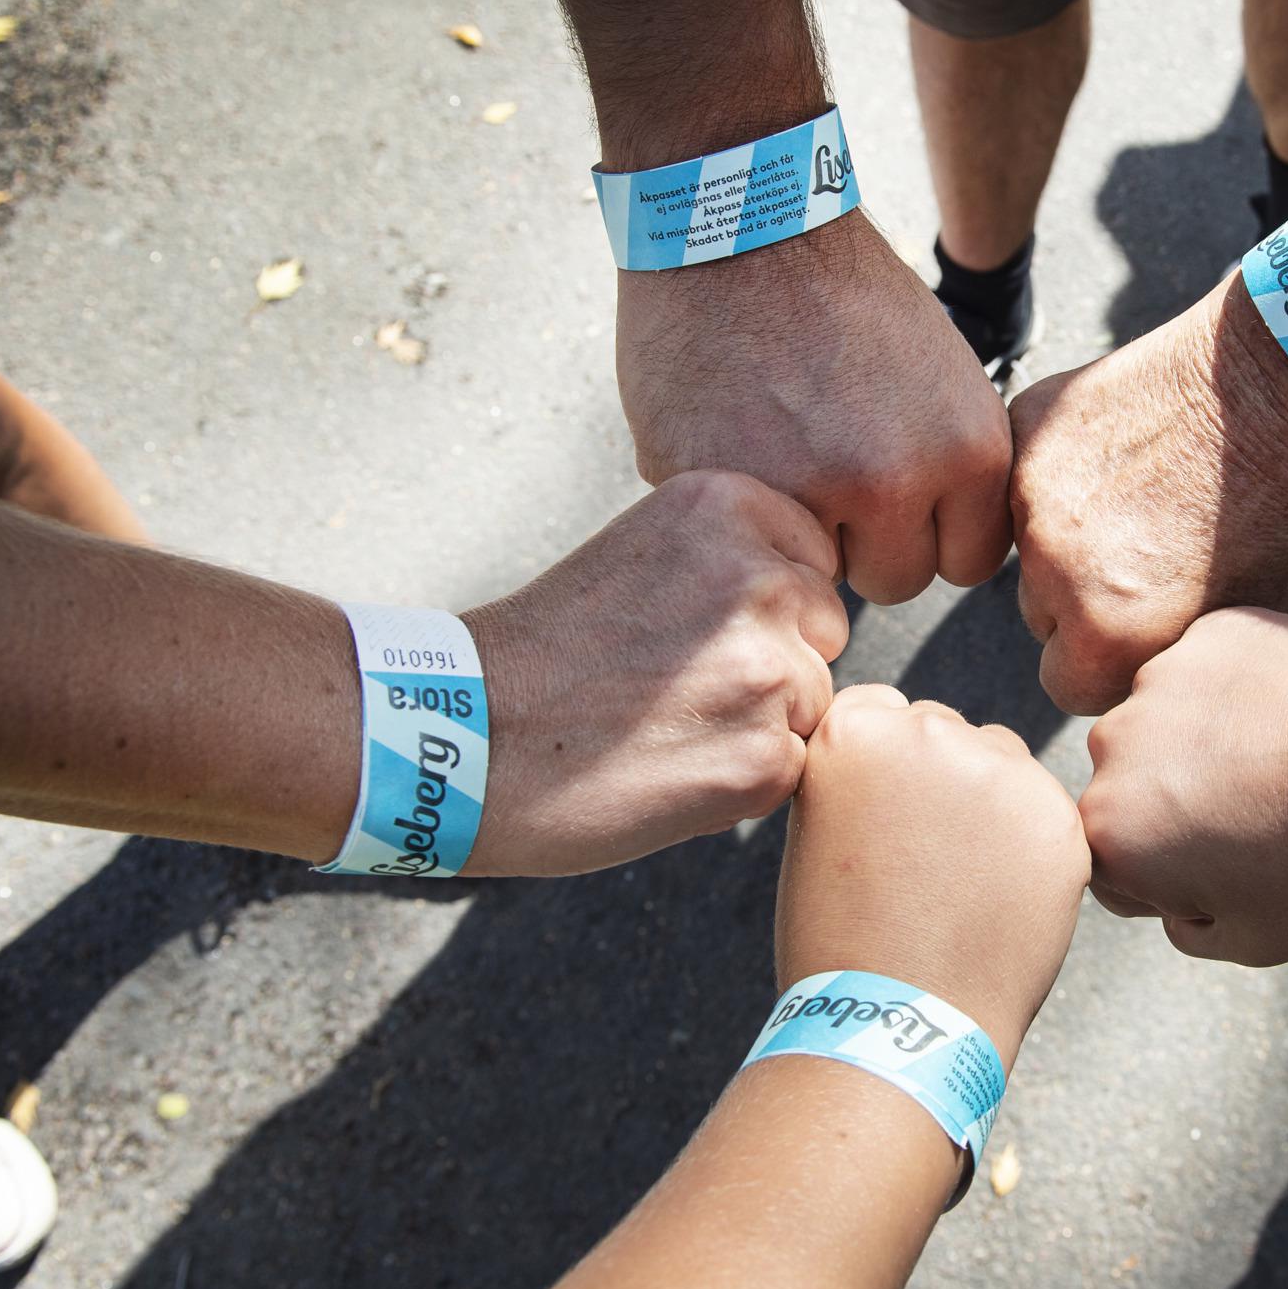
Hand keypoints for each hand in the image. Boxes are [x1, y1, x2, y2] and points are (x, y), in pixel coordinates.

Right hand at [461, 471, 847, 875]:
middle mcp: (761, 578)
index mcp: (730, 505)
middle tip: (671, 686)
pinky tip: (665, 770)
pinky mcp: (762, 757)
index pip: (812, 566)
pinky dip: (739, 783)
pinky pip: (789, 770)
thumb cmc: (549, 647)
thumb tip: (818, 599)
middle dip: (772, 664)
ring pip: (810, 705)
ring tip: (662, 727)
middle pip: (822, 635)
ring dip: (756, 726)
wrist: (464, 734)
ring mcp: (769, 671)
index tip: (686, 631)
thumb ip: (737, 556)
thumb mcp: (646, 549)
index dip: (760, 610)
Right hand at [616, 212, 1012, 604]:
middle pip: (896, 581)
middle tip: (832, 470)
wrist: (744, 227)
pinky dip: (740, 506)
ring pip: (821, 575)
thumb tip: (949, 544)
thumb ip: (952, 469)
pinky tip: (734, 440)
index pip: (968, 563)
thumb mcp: (945, 380)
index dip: (932, 533)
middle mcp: (894, 483)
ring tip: (784, 452)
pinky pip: (745, 539)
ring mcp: (803, 493)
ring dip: (805, 536)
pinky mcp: (723, 491)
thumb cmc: (848, 297)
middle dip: (868, 542)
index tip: (902, 496)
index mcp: (968, 453)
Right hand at [776, 685, 1087, 1065]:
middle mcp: (930, 731)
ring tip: (961, 887)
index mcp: (856, 730)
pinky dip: (1032, 847)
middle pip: (947, 731)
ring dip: (990, 804)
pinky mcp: (1057, 817)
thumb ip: (869, 774)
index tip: (880, 822)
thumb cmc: (844, 939)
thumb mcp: (820, 828)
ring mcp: (1000, 772)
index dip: (885, 770)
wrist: (895, 1024)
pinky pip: (1046, 811)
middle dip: (939, 780)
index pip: (883, 710)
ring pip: (1003, 761)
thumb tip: (921, 761)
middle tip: (924, 864)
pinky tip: (999, 900)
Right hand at [1008, 279, 1287, 714]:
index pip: (1067, 684)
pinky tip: (1123, 450)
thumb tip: (1107, 671)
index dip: (1108, 658)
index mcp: (1109, 634)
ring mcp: (1033, 490)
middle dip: (1082, 595)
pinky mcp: (1029, 425)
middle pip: (1042, 615)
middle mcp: (1056, 568)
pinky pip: (1022, 474)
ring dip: (1067, 534)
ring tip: (1144, 496)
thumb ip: (1155, 658)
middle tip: (1149, 551)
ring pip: (1026, 546)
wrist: (1285, 383)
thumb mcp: (1231, 620)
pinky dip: (1060, 469)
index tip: (1147, 621)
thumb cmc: (1281, 510)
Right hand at [1079, 608, 1287, 965]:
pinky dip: (1241, 691)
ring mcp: (1162, 677)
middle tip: (1260, 813)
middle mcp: (1113, 746)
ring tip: (1286, 760)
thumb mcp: (1255, 940)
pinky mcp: (1213, 632)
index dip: (1173, 880)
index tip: (1234, 870)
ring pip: (1166, 722)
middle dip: (1175, 803)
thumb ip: (1184, 926)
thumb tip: (1171, 898)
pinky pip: (1210, 672)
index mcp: (1110, 830)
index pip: (1113, 867)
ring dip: (1205, 742)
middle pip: (1129, 787)